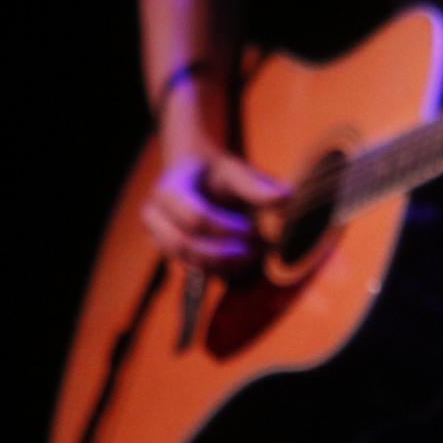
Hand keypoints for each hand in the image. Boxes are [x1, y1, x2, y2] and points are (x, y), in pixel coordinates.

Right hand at [141, 145, 286, 275]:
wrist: (196, 177)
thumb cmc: (218, 174)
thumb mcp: (237, 171)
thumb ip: (258, 186)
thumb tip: (287, 198)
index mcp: (169, 189)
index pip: (195, 217)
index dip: (227, 228)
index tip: (254, 228)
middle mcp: (155, 216)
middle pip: (183, 245)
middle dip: (223, 252)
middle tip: (257, 249)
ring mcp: (158, 237)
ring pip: (187, 262)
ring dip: (224, 264)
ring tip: (256, 255)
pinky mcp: (171, 254)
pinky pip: (193, 270)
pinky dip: (222, 270)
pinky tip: (245, 262)